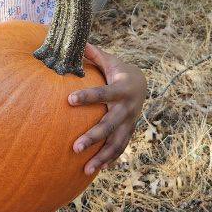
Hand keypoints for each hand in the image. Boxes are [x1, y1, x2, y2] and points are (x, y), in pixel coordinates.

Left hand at [68, 43, 146, 174]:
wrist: (142, 84)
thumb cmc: (118, 70)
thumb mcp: (109, 60)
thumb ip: (93, 53)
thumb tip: (75, 41)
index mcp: (121, 89)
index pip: (102, 93)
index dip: (87, 97)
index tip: (69, 100)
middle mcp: (127, 109)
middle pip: (109, 125)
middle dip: (93, 137)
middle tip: (75, 147)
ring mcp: (129, 122)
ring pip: (116, 143)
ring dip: (101, 157)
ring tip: (85, 169)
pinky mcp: (129, 131)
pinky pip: (120, 148)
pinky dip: (110, 159)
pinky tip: (97, 170)